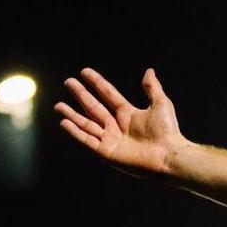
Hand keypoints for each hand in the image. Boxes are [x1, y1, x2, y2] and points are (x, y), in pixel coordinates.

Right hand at [56, 67, 186, 173]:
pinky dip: (75, 132)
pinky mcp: (106, 153)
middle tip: (68, 82)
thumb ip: (152, 88)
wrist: (168, 155)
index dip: (97, 83)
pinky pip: (87, 141)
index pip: (108, 95)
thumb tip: (149, 71)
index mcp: (129, 114)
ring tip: (58, 105)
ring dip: (72, 114)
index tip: (84, 71)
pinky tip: (64, 122)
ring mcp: (111, 140)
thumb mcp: (160, 104)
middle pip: (94, 107)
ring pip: (87, 124)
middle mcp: (117, 126)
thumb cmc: (168, 131)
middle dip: (81, 95)